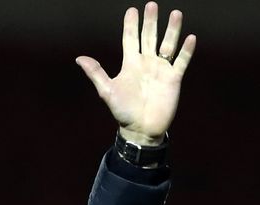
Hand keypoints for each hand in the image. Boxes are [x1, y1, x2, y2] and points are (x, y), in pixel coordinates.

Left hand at [76, 2, 196, 144]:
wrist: (140, 129)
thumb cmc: (122, 111)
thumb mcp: (106, 90)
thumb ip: (96, 73)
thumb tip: (79, 58)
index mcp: (130, 64)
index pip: (130, 39)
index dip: (130, 25)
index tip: (131, 10)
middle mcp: (146, 63)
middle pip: (149, 37)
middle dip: (150, 22)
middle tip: (151, 5)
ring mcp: (161, 70)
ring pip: (168, 45)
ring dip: (172, 30)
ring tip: (175, 13)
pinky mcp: (173, 79)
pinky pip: (181, 61)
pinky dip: (186, 51)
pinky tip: (190, 38)